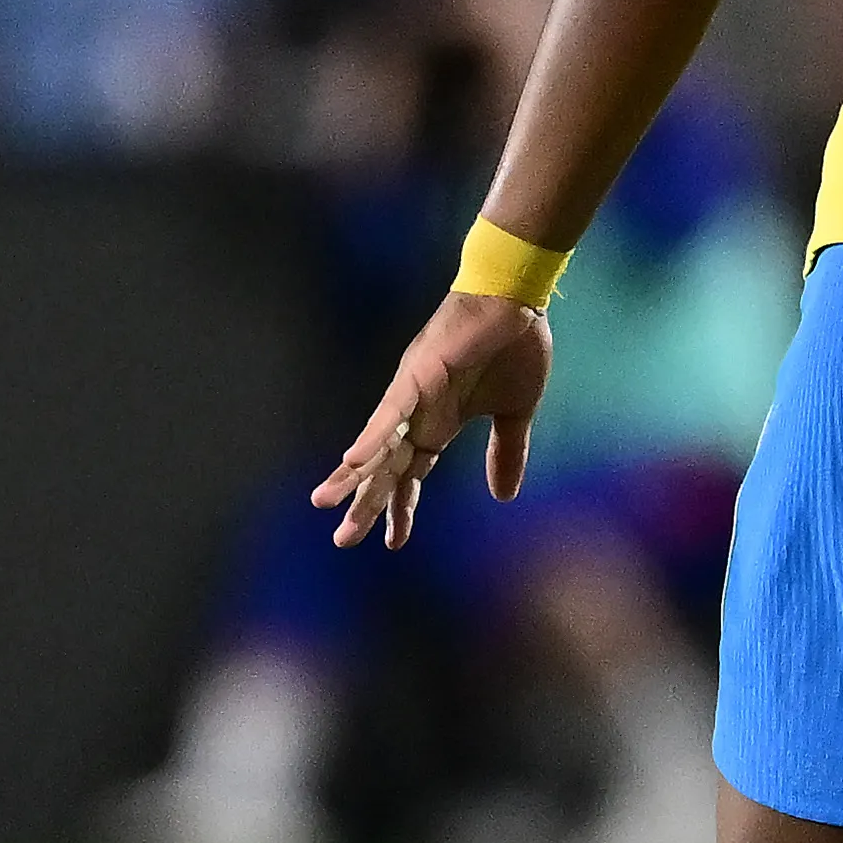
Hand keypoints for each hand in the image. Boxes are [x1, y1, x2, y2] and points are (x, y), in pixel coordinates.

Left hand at [308, 291, 553, 550]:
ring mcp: (413, 395)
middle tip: (344, 540)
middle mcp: (418, 414)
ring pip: (378, 445)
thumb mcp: (515, 414)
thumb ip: (506, 453)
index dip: (400, 509)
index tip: (392, 543)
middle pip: (386, 469)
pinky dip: (373, 437)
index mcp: (440, 424)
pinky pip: (391, 412)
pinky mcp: (418, 375)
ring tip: (325, 503)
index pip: (412, 476)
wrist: (517, 299)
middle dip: (365, 504)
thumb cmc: (515, 346)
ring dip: (352, 476)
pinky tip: (353, 462)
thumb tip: (504, 497)